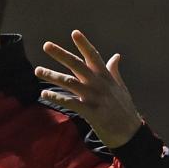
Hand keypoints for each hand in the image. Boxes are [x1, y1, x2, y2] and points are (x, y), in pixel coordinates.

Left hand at [34, 30, 141, 148]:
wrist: (131, 134)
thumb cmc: (124, 110)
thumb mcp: (120, 88)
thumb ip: (114, 71)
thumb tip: (116, 56)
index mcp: (106, 77)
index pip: (94, 56)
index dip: (84, 44)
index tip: (75, 32)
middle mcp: (99, 84)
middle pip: (77, 65)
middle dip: (61, 54)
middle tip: (46, 45)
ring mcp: (95, 98)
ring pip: (70, 82)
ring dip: (52, 76)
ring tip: (37, 70)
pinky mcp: (91, 112)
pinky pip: (71, 102)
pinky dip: (57, 97)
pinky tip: (44, 94)